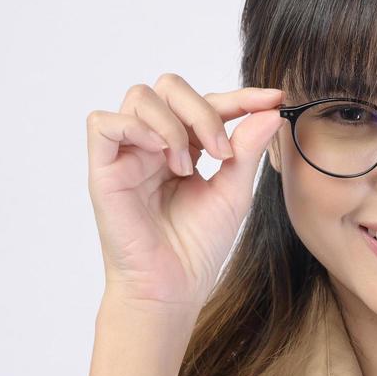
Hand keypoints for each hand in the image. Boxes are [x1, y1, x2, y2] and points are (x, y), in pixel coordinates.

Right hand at [86, 73, 284, 306]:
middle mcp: (153, 144)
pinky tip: (161, 154)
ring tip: (187, 167)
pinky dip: (136, 128)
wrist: (173, 288)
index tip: (273, 99)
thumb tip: (271, 110)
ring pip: (140, 97)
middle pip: (169, 87)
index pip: (207, 102)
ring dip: (174, 124)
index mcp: (184, 146)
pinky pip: (104, 124)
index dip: (240, 96)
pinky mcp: (103, 170)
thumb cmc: (198, 248)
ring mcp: (127, 155)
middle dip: (203, 110)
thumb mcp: (234, 192)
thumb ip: (247, 148)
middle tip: (222, 152)